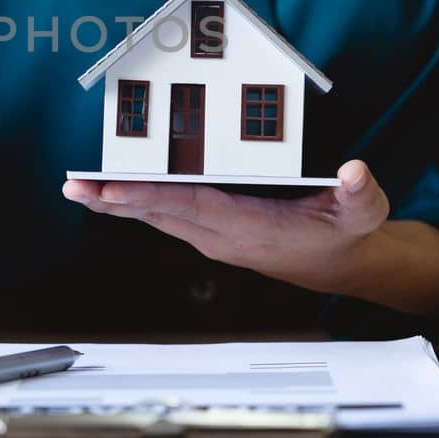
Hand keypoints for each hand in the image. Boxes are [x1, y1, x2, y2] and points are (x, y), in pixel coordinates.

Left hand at [61, 160, 389, 296]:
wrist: (341, 264)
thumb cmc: (346, 232)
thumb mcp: (363, 211)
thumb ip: (360, 193)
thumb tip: (355, 173)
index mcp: (251, 227)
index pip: (193, 207)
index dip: (152, 197)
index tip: (115, 190)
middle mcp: (223, 235)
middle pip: (162, 214)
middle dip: (116, 201)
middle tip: (76, 187)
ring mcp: (214, 236)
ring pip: (157, 217)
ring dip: (116, 204)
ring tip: (77, 189)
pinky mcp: (211, 232)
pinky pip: (166, 216)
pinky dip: (135, 203)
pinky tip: (108, 194)